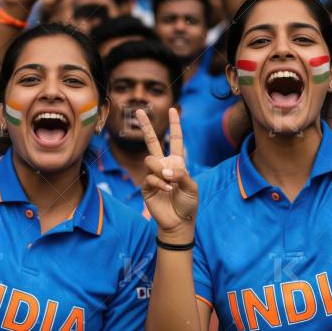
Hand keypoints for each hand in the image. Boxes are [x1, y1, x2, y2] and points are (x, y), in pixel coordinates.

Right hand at [137, 108, 197, 240]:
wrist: (179, 222)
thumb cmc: (188, 203)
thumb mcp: (192, 186)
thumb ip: (181, 174)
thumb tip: (165, 169)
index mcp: (177, 162)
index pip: (176, 140)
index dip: (175, 125)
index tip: (173, 110)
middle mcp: (164, 165)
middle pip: (152, 142)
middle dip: (146, 126)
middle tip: (139, 110)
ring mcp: (153, 175)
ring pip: (150, 160)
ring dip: (161, 170)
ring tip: (170, 182)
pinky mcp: (146, 186)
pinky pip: (150, 177)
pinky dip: (160, 184)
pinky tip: (167, 191)